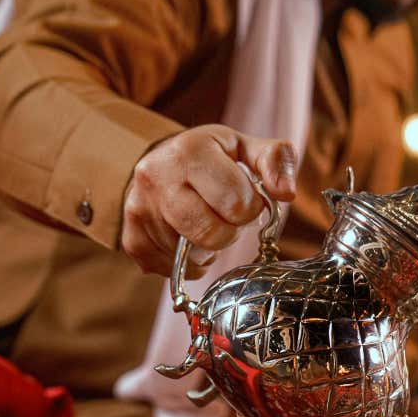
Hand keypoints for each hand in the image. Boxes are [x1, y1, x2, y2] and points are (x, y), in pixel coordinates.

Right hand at [122, 124, 297, 277]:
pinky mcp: (130, 237)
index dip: (250, 208)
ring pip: (191, 255)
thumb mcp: (247, 147)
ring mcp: (138, 209)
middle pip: (212, 234)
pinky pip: (171, 269)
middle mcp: (156, 177)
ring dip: (208, 247)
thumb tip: (287, 193)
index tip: (244, 199)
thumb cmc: (214, 157)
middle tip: (226, 215)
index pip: (237, 203)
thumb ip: (276, 161)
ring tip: (205, 221)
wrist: (163, 160)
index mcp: (190, 151)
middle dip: (230, 231)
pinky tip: (189, 238)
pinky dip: (188, 263)